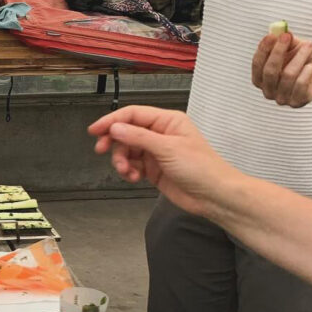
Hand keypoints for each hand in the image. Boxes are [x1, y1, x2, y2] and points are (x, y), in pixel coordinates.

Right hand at [87, 105, 232, 216]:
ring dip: (121, 160)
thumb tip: (115, 128)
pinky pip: (132, 165)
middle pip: (126, 132)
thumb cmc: (203, 169)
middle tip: (101, 149)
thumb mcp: (167, 148)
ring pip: (127, 150)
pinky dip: (128, 171)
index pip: (133, 114)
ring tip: (124, 170)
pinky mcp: (153, 169)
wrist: (215, 197)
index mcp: (167, 121)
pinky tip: (132, 177)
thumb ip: (138, 137)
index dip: (112, 121)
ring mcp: (156, 152)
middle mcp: (160, 134)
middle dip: (114, 141)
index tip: (95, 130)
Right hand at [251, 31, 311, 106]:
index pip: (257, 64)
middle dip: (278, 51)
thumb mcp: (291, 47)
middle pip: (269, 71)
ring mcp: (282, 99)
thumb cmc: (305, 59)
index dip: (263, 50)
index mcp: (261, 79)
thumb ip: (282, 39)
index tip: (271, 36)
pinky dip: (306, 72)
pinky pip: (300, 84)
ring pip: (287, 75)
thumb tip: (277, 30)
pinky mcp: (298, 102)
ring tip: (308, 46)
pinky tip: (311, 66)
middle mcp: (268, 91)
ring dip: (299, 57)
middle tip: (287, 37)